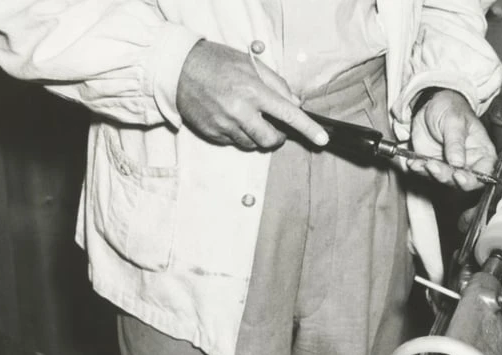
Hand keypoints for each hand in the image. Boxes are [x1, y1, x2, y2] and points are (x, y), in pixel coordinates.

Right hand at [176, 40, 327, 149]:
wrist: (178, 69)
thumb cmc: (218, 63)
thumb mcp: (251, 65)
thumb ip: (277, 85)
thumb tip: (295, 104)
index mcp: (253, 91)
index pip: (288, 114)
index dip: (308, 128)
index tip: (322, 139)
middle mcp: (239, 111)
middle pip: (270, 139)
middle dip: (277, 137)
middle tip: (276, 128)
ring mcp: (224, 125)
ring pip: (251, 144)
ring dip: (256, 135)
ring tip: (247, 117)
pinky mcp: (212, 134)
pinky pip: (233, 142)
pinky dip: (238, 134)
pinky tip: (230, 118)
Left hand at [408, 89, 495, 190]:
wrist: (430, 105)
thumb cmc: (451, 109)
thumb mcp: (455, 122)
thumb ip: (456, 143)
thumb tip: (458, 163)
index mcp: (482, 153)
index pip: (484, 173)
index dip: (473, 180)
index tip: (459, 176)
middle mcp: (468, 164)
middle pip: (461, 182)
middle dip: (447, 177)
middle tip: (434, 166)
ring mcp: (449, 167)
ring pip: (442, 180)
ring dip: (431, 174)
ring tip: (423, 162)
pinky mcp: (432, 166)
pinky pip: (424, 173)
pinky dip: (418, 169)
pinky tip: (413, 162)